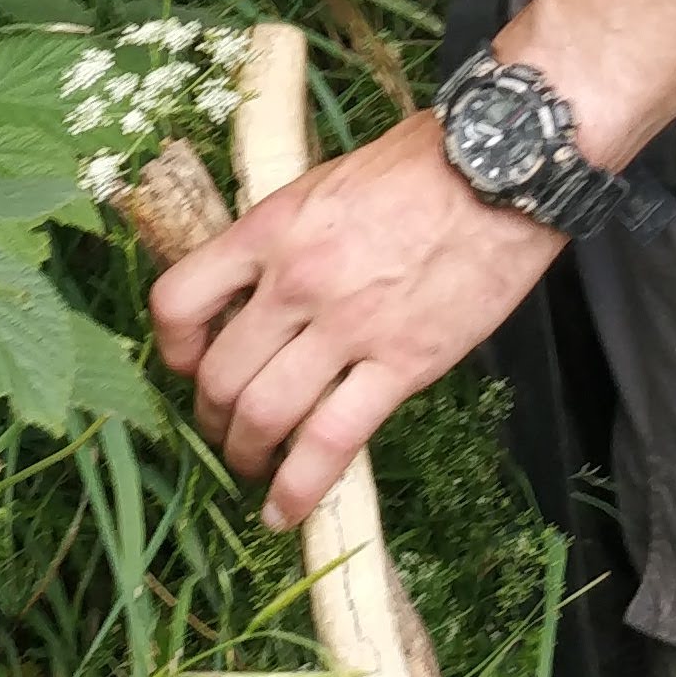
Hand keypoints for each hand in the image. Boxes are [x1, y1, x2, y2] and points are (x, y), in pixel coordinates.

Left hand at [147, 110, 560, 531]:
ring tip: (252, 470)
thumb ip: (284, 237)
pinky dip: (299, 488)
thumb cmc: (420, 164)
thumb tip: (257, 287)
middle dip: (212, 418)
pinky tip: (284, 511)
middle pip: (220, 375)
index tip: (189, 366)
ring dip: (246, 455)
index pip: (178, 302)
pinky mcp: (402, 364)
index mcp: (270, 229)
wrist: (502, 169)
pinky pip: (332, 441)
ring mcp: (348, 326)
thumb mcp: (325, 183)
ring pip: (264, 415)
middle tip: (225, 430)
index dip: (173, 349)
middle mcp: (296, 280)